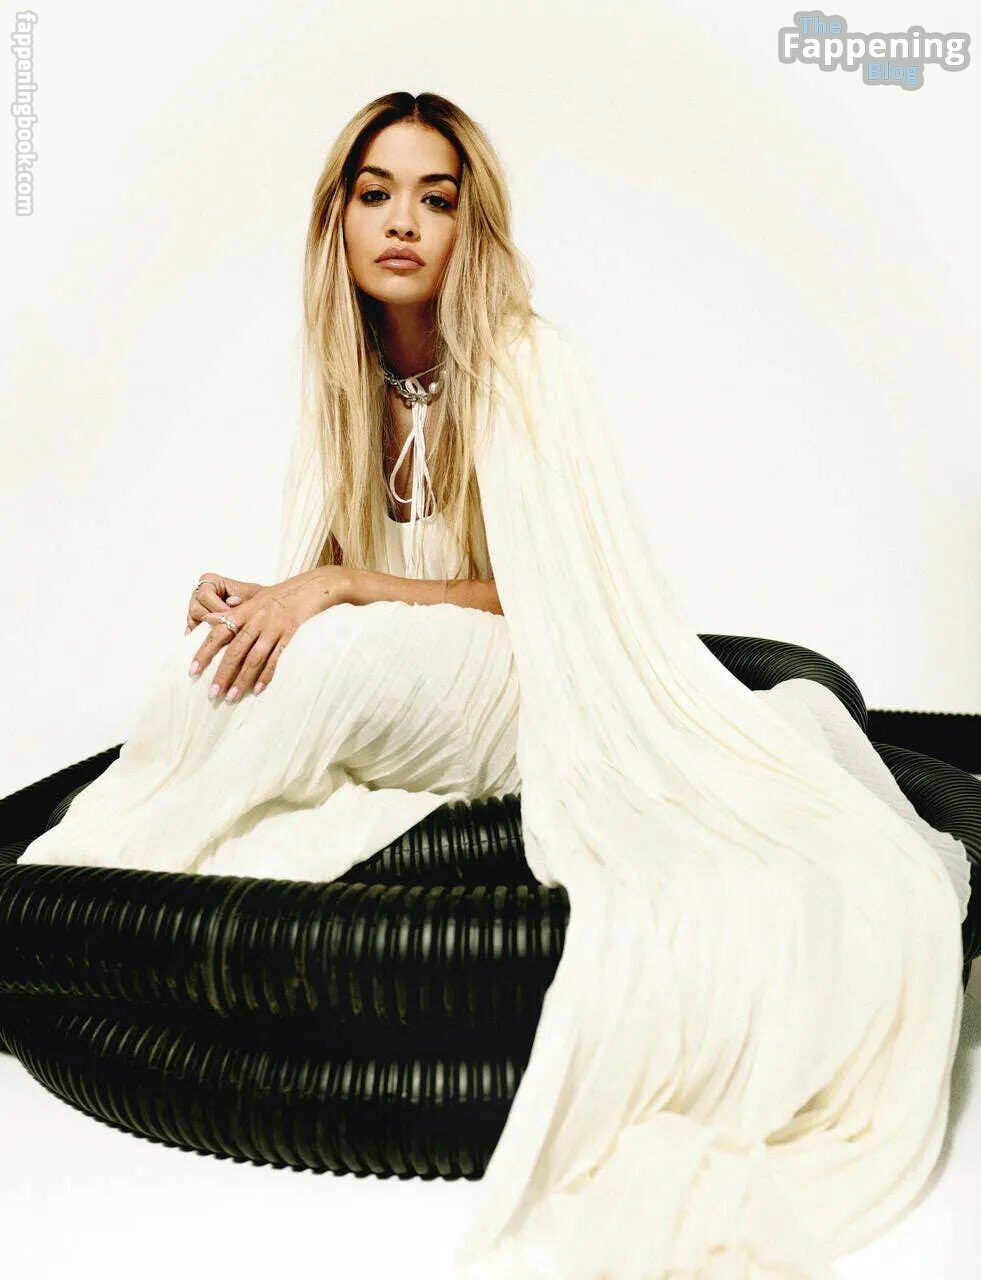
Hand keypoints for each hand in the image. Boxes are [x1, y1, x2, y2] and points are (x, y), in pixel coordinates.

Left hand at [188, 566, 352, 702]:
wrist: (309, 588)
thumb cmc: (278, 595)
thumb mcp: (253, 598)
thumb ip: (232, 611)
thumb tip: (207, 621)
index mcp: (244, 611)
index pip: (219, 633)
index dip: (204, 652)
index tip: (192, 671)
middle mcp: (256, 620)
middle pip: (235, 651)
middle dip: (222, 674)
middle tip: (211, 694)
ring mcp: (274, 629)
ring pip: (254, 658)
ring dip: (242, 680)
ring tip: (231, 698)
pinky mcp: (289, 635)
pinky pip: (276, 659)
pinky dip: (266, 676)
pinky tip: (257, 690)